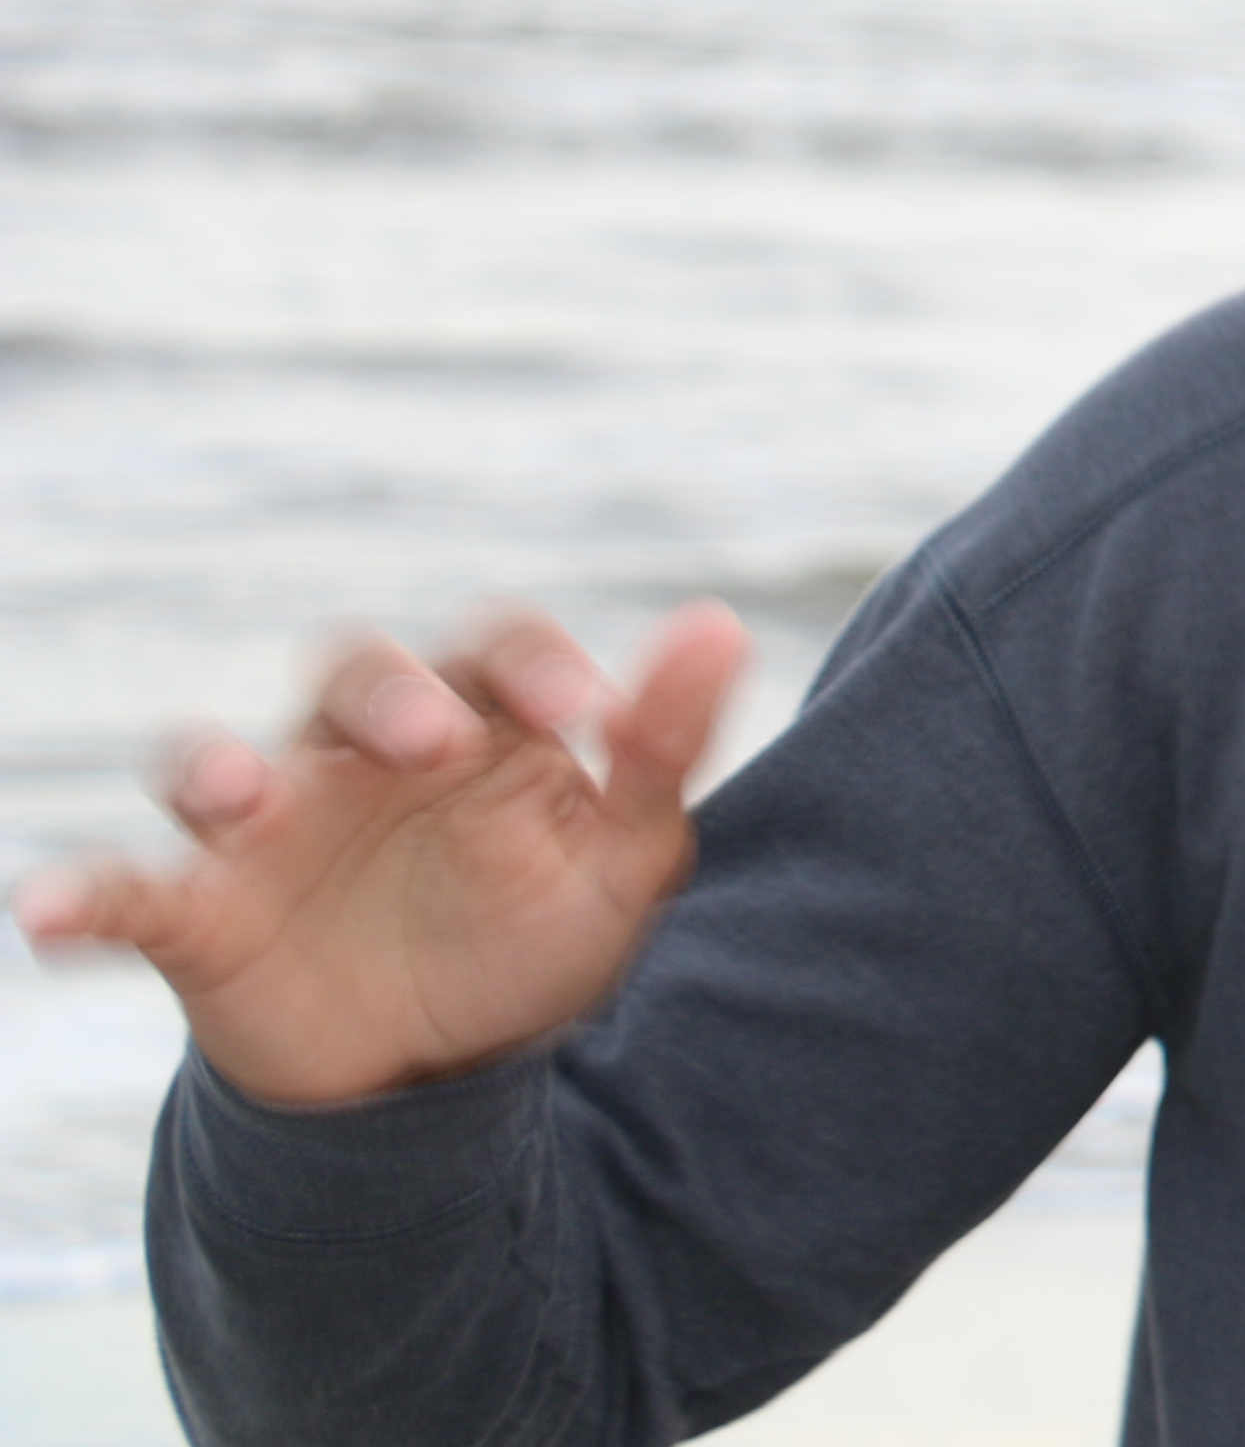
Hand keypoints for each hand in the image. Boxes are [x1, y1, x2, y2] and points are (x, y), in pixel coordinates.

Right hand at [11, 604, 744, 1108]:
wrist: (437, 1073)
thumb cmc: (532, 936)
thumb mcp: (622, 857)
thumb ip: (663, 749)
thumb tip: (723, 625)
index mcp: (474, 725)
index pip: (493, 652)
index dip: (532, 661)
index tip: (587, 707)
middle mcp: (359, 754)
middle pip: (354, 675)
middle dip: (387, 695)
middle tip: (433, 743)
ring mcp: (271, 829)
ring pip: (217, 761)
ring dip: (220, 767)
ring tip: (241, 795)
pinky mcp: (201, 914)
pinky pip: (125, 891)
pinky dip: (78, 894)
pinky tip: (48, 911)